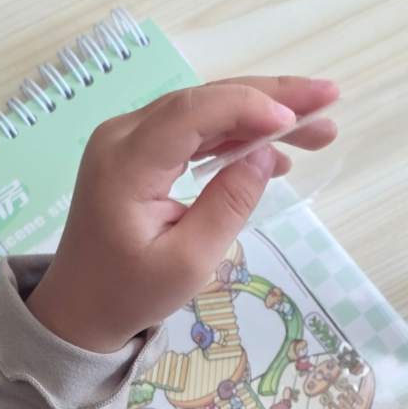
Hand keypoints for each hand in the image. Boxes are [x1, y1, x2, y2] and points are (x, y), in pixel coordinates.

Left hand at [27, 77, 337, 351]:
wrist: (78, 310)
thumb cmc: (129, 295)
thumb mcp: (188, 263)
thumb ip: (228, 206)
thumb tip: (266, 157)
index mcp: (126, 163)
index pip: (192, 113)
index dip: (248, 107)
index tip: (296, 120)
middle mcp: (123, 136)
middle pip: (203, 100)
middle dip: (270, 98)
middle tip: (329, 100)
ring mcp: (129, 141)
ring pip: (204, 111)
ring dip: (261, 115)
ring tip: (319, 129)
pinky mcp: (140, 154)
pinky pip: (193, 132)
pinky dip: (236, 136)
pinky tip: (276, 152)